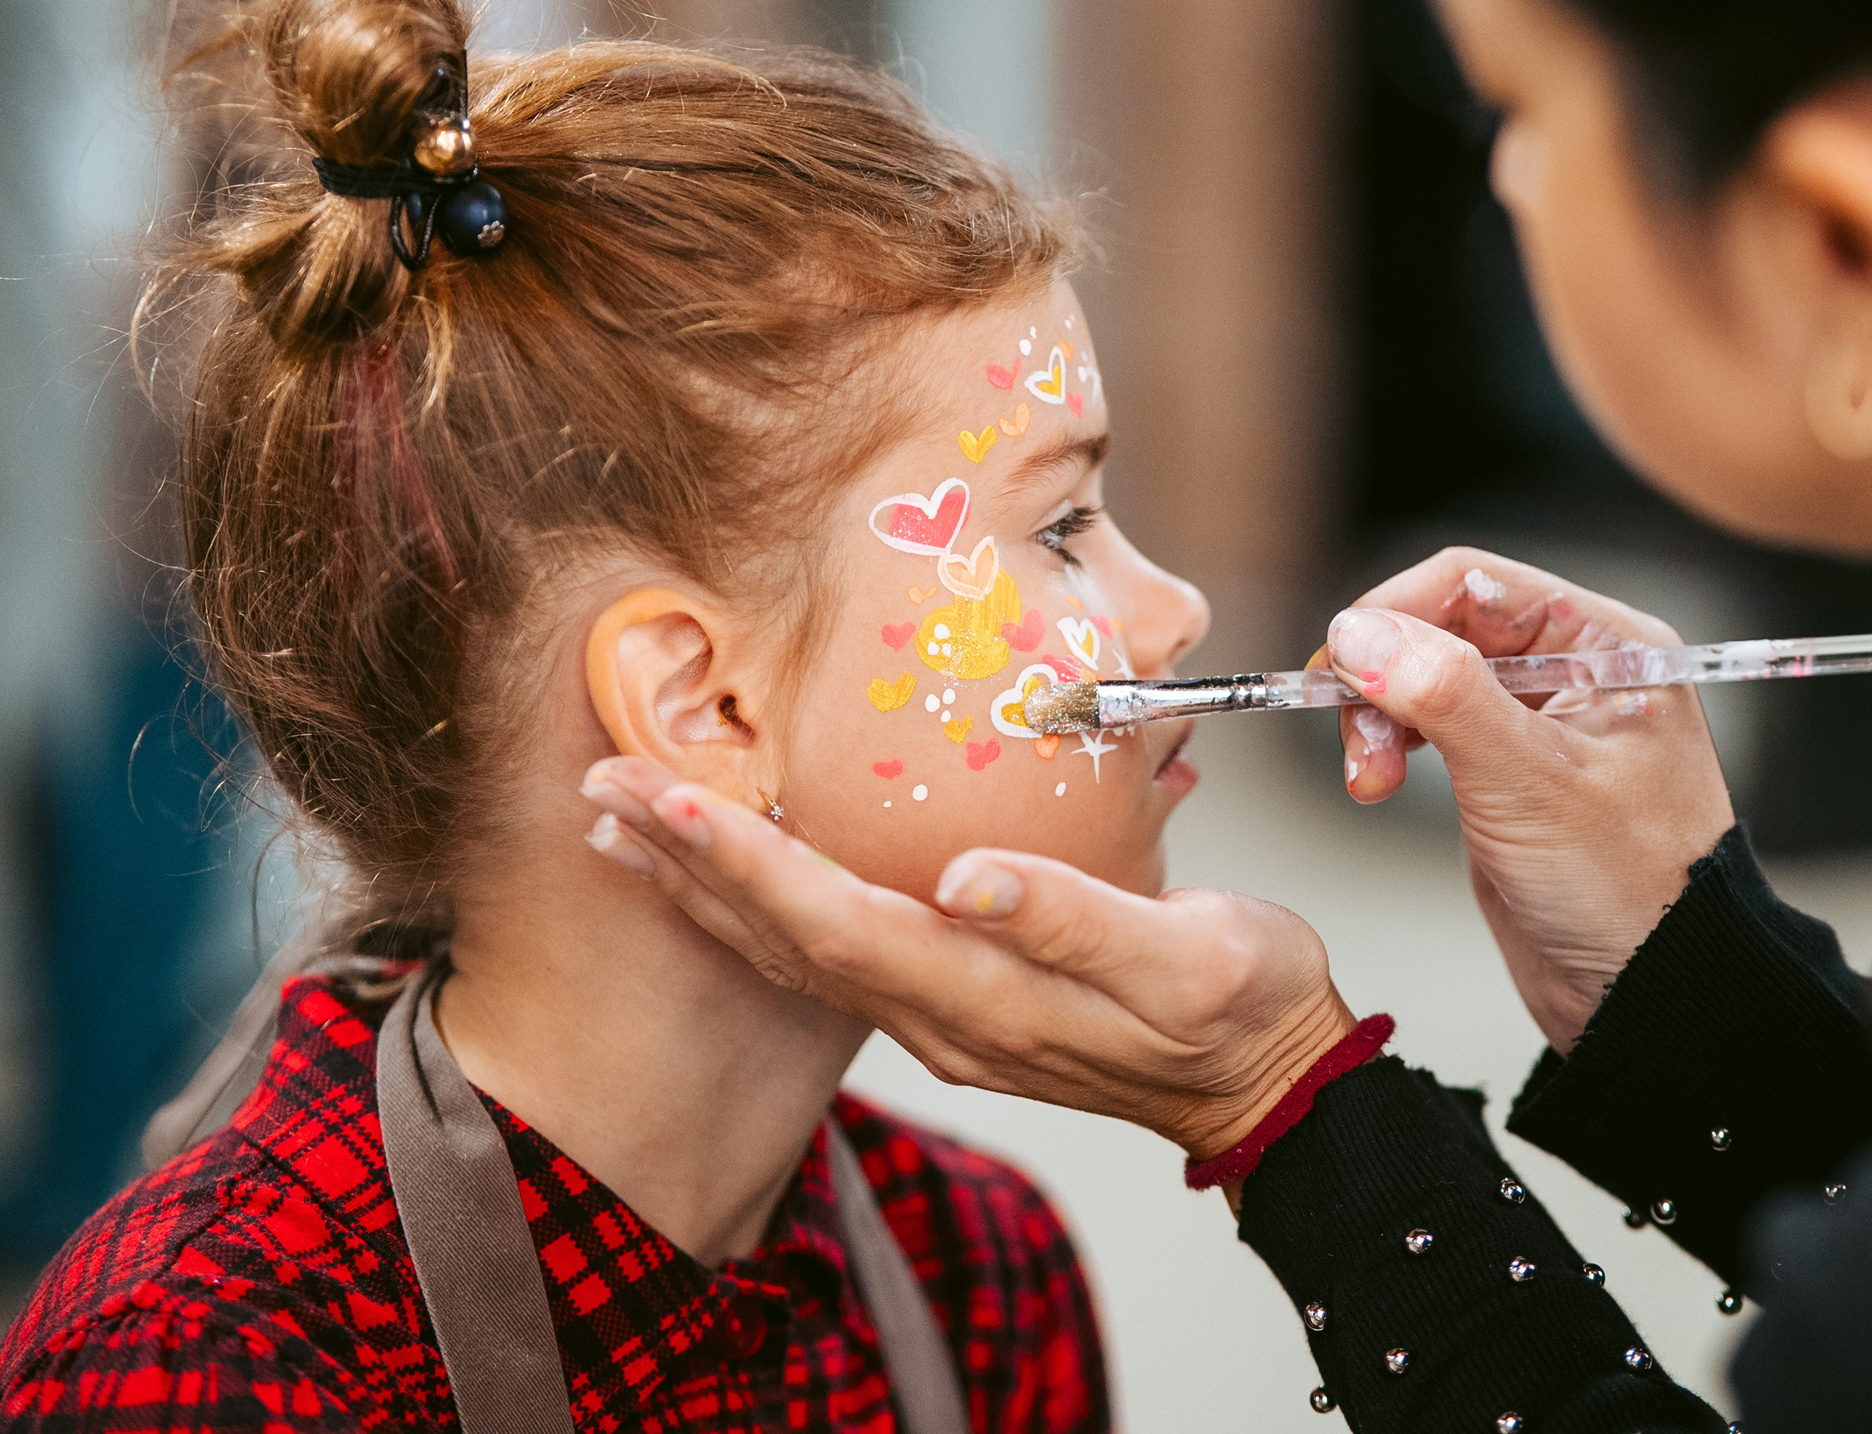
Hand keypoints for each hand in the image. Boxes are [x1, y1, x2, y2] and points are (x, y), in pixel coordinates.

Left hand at [578, 757, 1358, 1159]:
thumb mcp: (1189, 956)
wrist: (1272, 1084)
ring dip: (707, 890)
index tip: (661, 799)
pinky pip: (830, 958)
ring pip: (794, 953)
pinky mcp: (958, 1007)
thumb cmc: (1243, 1003)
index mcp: (988, 997)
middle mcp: (943, 1019)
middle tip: (600, 787)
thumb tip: (968, 878)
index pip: (832, 923)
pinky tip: (736, 877)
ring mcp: (945, 1021)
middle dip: (688, 864)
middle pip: (785, 939)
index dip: (742, 861)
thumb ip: (1078, 921)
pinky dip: (762, 911)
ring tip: (626, 830)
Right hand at [1324, 548, 1734, 1050]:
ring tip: (1368, 780)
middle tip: (1359, 747)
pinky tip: (1376, 784)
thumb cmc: (1630, 892)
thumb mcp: (1531, 783)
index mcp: (1608, 644)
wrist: (1651, 998)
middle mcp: (1577, 669)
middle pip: (1441, 625)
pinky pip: (1431, 727)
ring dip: (1379, 716)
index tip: (1342, 667)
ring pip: (1426, 675)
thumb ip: (1446, 695)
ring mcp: (1541, 721)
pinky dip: (1392, 747)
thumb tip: (1360, 630)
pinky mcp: (1511, 771)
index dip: (1396, 613)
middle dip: (1383, 677)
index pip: (1475, 582)